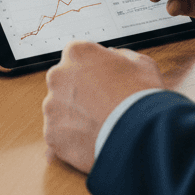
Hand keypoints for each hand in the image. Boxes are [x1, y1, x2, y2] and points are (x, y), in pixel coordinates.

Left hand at [43, 41, 163, 173]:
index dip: (92, 72)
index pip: (77, 58)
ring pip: (60, 110)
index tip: (103, 84)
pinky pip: (59, 135)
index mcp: (76, 53)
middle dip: (79, 93)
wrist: (142, 135)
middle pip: (64, 83)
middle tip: (102, 107)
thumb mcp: (140, 63)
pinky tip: (93, 142)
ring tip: (100, 127)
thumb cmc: (143, 97)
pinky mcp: (52, 133)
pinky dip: (72, 140)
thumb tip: (110, 55)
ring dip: (75, 117)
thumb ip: (119, 55)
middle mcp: (57, 75)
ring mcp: (51, 105)